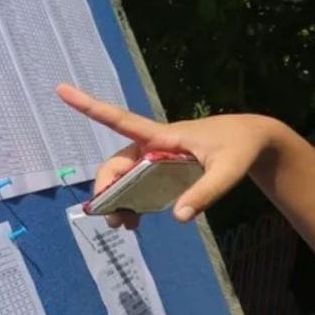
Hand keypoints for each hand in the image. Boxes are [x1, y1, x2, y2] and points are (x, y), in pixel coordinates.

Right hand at [57, 85, 282, 229]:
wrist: (253, 140)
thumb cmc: (239, 148)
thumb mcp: (228, 172)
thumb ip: (205, 194)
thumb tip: (178, 217)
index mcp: (164, 135)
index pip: (121, 120)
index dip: (90, 106)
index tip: (61, 89)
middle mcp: (154, 145)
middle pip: (115, 163)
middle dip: (106, 189)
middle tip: (113, 219)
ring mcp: (156, 157)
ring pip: (122, 177)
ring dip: (116, 198)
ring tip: (123, 224)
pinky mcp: (163, 169)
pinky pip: (136, 185)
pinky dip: (130, 202)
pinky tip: (135, 221)